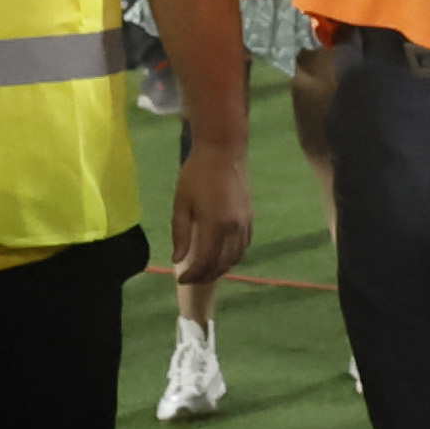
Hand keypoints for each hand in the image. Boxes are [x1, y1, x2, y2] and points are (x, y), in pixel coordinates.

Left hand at [168, 133, 255, 287]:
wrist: (224, 150)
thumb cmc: (196, 173)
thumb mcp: (181, 203)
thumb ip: (180, 234)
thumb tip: (178, 260)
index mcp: (215, 225)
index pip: (205, 262)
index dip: (193, 275)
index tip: (180, 279)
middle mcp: (234, 228)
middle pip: (223, 264)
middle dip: (206, 276)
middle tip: (192, 278)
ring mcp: (245, 222)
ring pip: (237, 257)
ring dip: (221, 268)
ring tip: (205, 270)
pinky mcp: (251, 216)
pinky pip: (244, 245)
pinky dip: (233, 256)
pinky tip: (221, 254)